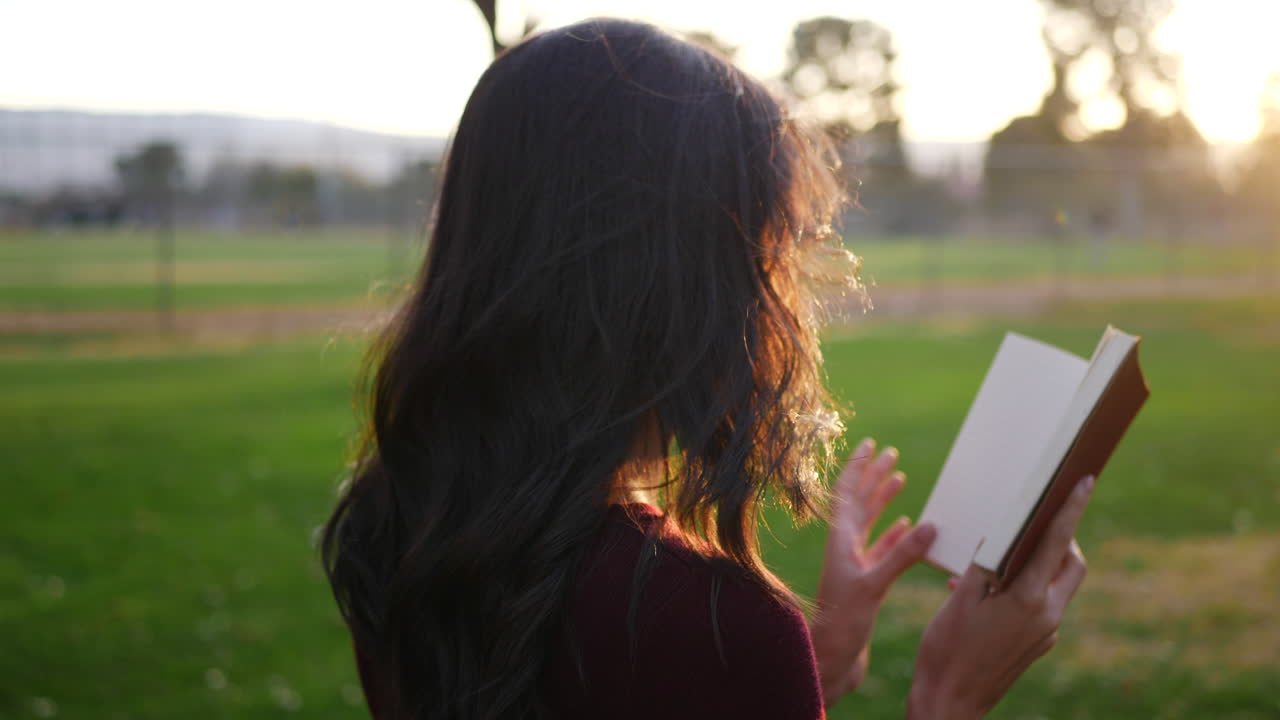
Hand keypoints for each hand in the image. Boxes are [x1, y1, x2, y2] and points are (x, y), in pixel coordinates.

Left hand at [810, 438, 937, 706]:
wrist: (830, 659)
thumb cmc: (841, 624)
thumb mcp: (872, 586)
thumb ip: (900, 556)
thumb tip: (928, 524)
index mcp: (839, 541)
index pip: (846, 492)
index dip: (858, 466)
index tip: (870, 443)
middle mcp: (844, 548)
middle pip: (859, 501)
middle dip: (874, 475)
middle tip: (891, 453)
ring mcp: (854, 565)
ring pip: (871, 523)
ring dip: (884, 501)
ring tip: (900, 479)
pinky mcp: (865, 583)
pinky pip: (881, 550)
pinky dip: (894, 535)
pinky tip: (907, 526)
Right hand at [908, 475, 1093, 719]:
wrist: (950, 701)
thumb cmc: (947, 648)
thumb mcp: (960, 598)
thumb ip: (984, 564)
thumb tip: (1000, 538)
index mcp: (1027, 598)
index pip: (1057, 543)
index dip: (1071, 509)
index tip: (1085, 482)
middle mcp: (1046, 615)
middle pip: (1072, 565)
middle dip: (1063, 539)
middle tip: (1038, 523)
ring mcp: (1045, 632)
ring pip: (1058, 585)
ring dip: (1042, 565)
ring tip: (1002, 558)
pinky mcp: (1038, 644)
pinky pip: (1042, 605)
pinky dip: (1026, 588)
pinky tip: (990, 591)